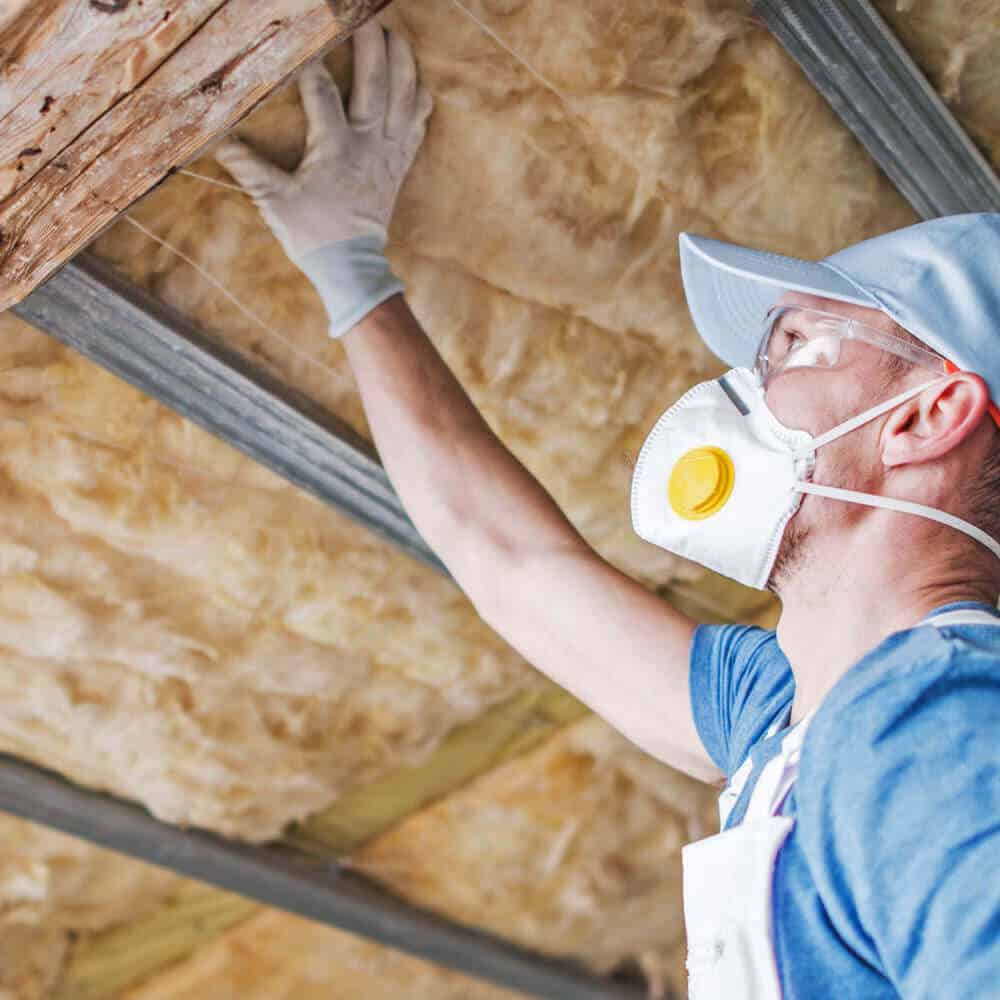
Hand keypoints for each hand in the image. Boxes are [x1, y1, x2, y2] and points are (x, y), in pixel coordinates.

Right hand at [214, 20, 432, 262]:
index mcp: (336, 148)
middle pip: (375, 83)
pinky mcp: (400, 165)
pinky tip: (419, 82)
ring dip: (402, 64)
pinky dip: (420, 102)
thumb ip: (249, 169)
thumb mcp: (275, 202)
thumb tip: (218, 141)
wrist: (352, 267)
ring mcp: (389, 154)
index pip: (324, 93)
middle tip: (365, 16)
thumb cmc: (313, 235)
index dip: (314, 64)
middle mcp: (368, 145)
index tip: (305, 39)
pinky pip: (418, 126)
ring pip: (404, 99)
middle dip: (370, 45)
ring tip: (395, 35)